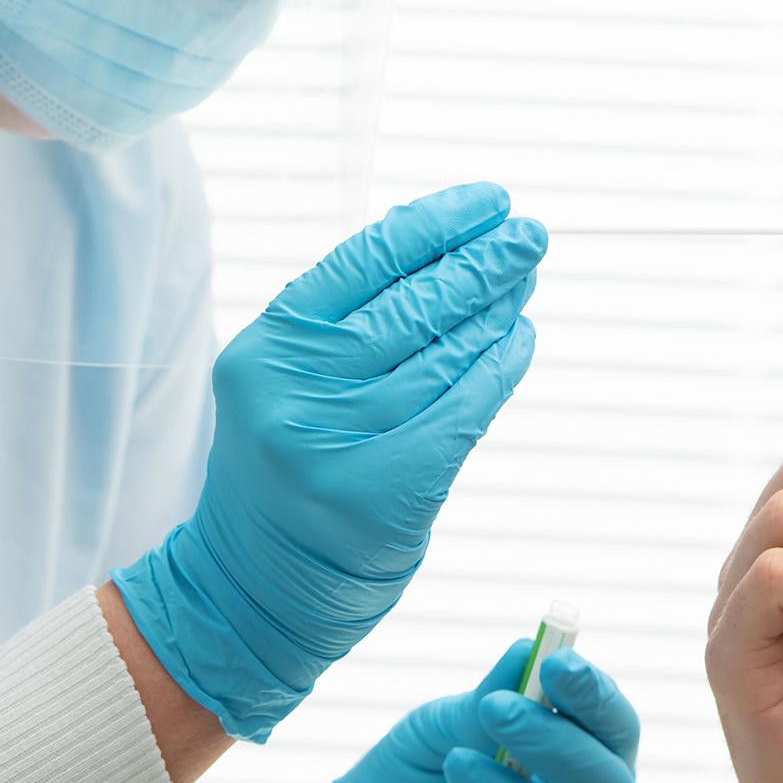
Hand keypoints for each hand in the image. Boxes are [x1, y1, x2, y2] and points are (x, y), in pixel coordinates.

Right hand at [114, 183, 545, 739]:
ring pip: (445, 357)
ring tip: (526, 280)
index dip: (436, 223)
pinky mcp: (384, 495)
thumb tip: (445, 240)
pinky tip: (520, 337)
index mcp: (267, 348)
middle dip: (482, 263)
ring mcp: (339, 447)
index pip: (364, 259)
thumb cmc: (288, 458)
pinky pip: (464, 411)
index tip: (489, 200)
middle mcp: (296, 394)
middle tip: (529, 235)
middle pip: (412, 307)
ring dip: (498, 310)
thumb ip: (347, 315)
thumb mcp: (288, 377)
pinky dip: (499, 367)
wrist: (253, 582)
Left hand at [244, 641, 640, 782]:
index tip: (556, 663)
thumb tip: (525, 650)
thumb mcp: (442, 726)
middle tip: (497, 712)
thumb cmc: (416, 775)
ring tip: (458, 766)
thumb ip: (488, 695)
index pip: (617, 730)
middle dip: (558, 745)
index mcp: (582, 760)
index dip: (595, 696)